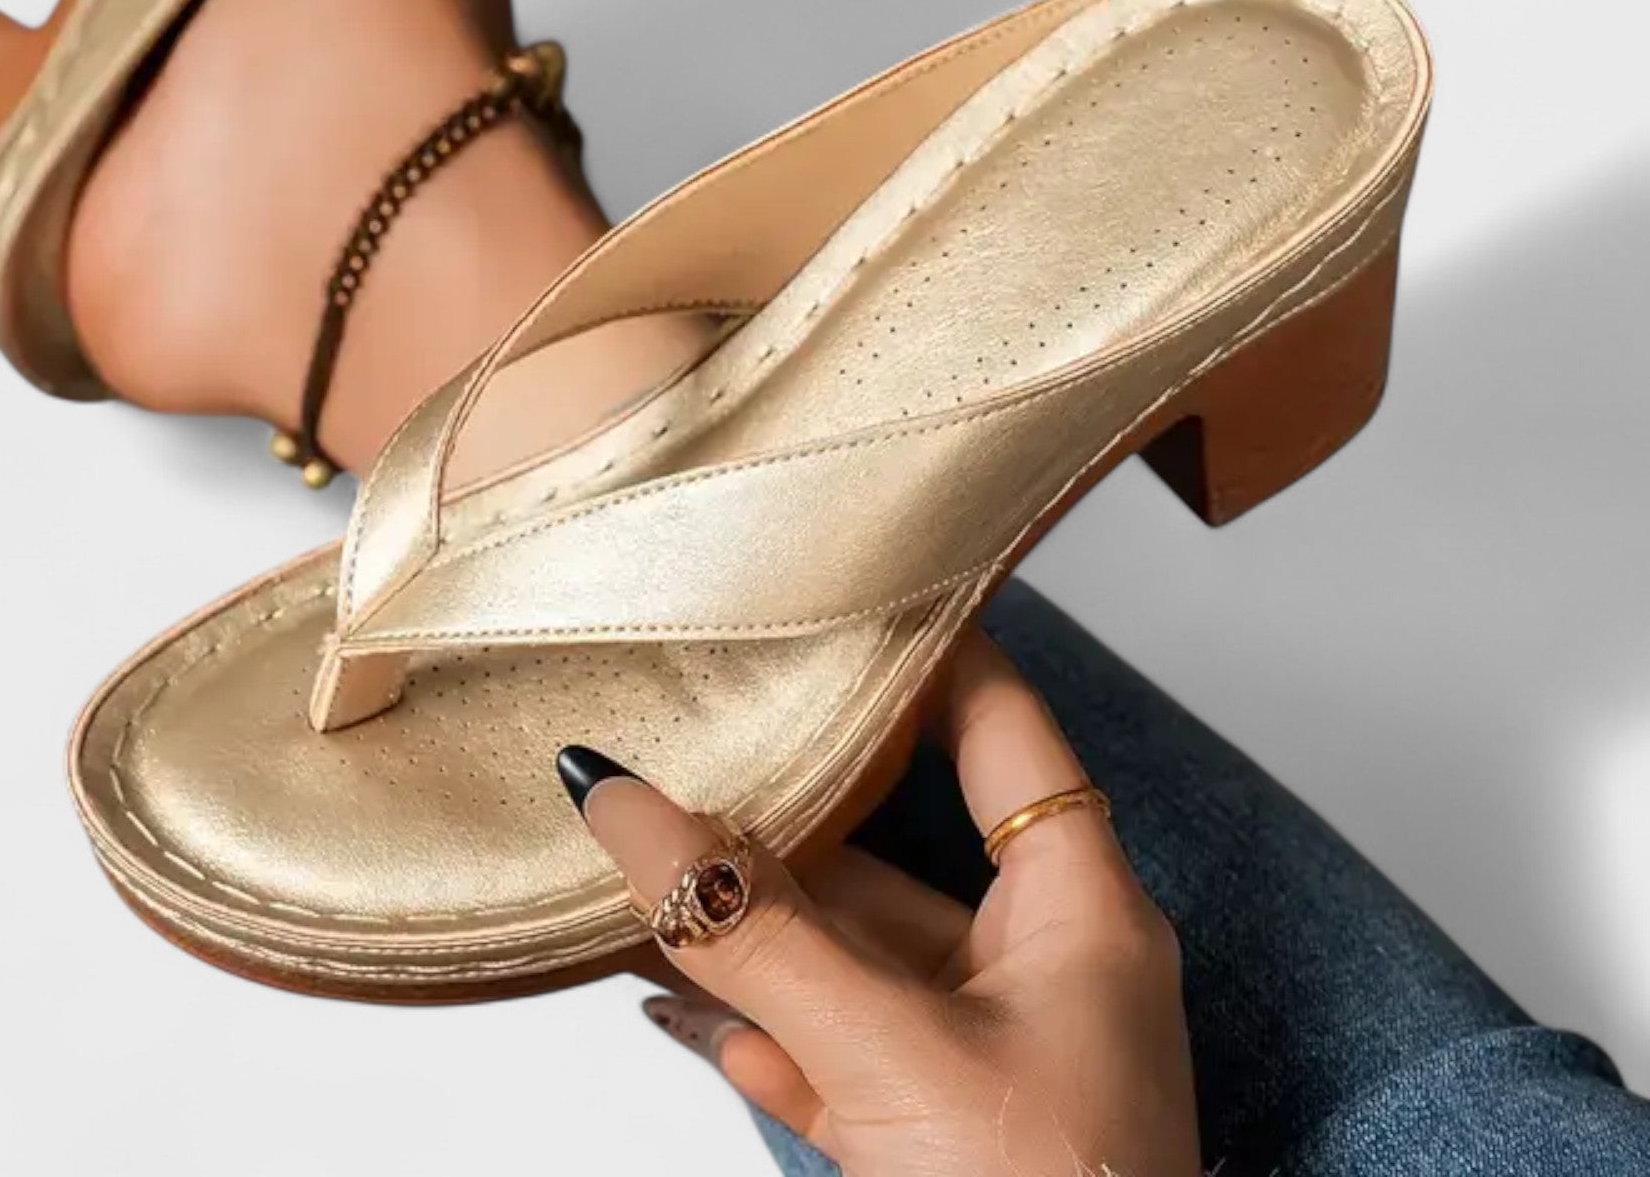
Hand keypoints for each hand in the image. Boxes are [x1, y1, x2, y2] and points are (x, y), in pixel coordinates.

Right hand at [558, 632, 1198, 1176]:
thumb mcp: (887, 1056)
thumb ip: (749, 931)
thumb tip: (623, 806)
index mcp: (1081, 912)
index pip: (1003, 725)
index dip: (926, 645)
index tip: (835, 583)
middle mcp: (1036, 969)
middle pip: (897, 841)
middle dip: (787, 796)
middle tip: (690, 719)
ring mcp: (980, 1060)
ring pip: (846, 949)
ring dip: (744, 914)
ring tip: (639, 847)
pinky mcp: (927, 1138)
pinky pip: (829, 1042)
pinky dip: (751, 1014)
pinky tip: (662, 988)